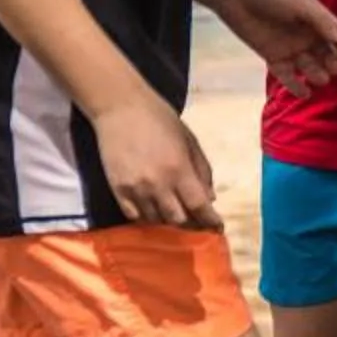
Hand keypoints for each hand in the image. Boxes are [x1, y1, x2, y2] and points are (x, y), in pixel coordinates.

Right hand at [92, 96, 219, 228]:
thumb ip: (202, 171)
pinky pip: (134, 216)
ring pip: (156, 220)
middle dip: (192, 223)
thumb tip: (210, 199)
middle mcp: (158, 184)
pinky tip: (154, 211)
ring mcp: (135, 189)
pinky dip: (147, 217)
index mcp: (179, 169)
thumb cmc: (160, 119)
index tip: (218, 228)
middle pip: (178, 219)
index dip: (211, 221)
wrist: (121, 108)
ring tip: (176, 213)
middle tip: (198, 221)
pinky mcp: (117, 190)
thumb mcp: (189, 141)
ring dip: (169, 220)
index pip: (199, 206)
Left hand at [213, 0, 336, 91]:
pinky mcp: (274, 58)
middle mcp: (307, 35)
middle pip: (327, 55)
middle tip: (333, 70)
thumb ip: (321, 21)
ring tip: (319, 79)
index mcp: (317, 20)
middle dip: (333, 64)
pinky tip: (305, 93)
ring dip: (318, 76)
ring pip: (310, 68)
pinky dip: (296, 87)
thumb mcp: (301, 4)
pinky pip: (288, 77)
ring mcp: (290, 48)